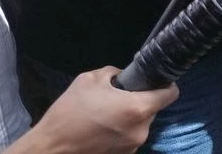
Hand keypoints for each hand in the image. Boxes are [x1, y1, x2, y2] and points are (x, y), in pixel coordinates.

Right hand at [22, 67, 177, 152]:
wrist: (50, 148)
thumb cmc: (70, 112)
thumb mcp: (90, 79)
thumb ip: (115, 73)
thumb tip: (125, 77)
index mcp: (138, 108)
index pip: (171, 94)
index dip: (165, 85)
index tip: (154, 81)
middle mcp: (141, 130)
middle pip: (153, 109)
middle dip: (139, 101)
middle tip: (118, 98)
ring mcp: (134, 146)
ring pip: (141, 124)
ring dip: (130, 118)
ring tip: (106, 115)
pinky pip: (130, 137)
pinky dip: (121, 131)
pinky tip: (102, 128)